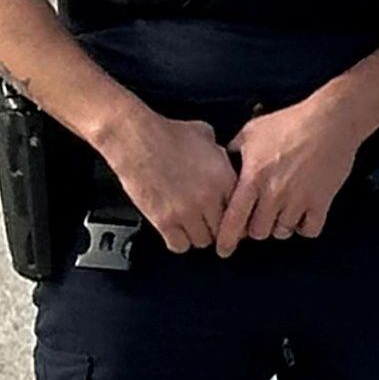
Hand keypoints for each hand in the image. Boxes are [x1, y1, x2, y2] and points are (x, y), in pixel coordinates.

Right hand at [98, 109, 235, 253]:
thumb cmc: (167, 134)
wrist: (136, 139)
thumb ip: (219, 153)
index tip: (232, 219)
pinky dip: (179, 242)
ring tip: (193, 227)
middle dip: (219, 230)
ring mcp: (186, 211)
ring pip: (203, 241)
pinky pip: (179, 245)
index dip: (237, 217)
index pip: (242, 210)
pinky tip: (176, 232)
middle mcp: (209, 198)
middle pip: (224, 230)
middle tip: (212, 226)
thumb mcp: (206, 136)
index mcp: (224, 178)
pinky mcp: (163, 220)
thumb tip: (222, 158)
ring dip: (199, 235)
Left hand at [214, 91, 368, 248]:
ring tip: (282, 213)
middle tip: (260, 217)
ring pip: (282, 232)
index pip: (233, 219)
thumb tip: (221, 162)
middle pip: (258, 232)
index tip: (223, 250)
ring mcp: (299, 199)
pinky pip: (309, 230)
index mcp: (253, 178)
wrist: (331, 121)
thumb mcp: (252, 132)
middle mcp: (274, 193)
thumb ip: (233, 150)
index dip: (226, 239)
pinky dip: (304, 227)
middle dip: (256, 228)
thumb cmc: (290, 123)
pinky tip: (302, 216)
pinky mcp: (322, 201)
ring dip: (280, 227)